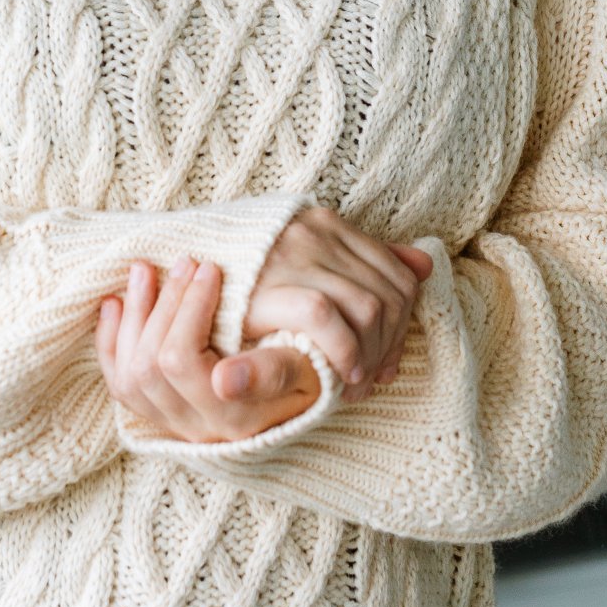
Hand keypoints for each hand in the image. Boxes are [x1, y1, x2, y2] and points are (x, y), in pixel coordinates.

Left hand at [95, 256, 320, 442]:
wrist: (302, 402)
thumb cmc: (310, 375)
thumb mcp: (306, 371)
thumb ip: (272, 371)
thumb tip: (224, 379)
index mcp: (230, 418)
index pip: (181, 360)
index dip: (189, 306)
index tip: (210, 267)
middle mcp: (195, 429)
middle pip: (150, 364)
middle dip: (164, 302)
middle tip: (186, 261)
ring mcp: (172, 424)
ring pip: (129, 373)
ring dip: (134, 314)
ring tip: (146, 269)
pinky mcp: (158, 414)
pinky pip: (118, 383)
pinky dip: (110, 340)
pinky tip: (113, 304)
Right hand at [242, 207, 434, 402]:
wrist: (183, 269)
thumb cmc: (250, 277)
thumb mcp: (310, 263)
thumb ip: (366, 261)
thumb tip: (424, 265)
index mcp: (328, 222)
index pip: (396, 273)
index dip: (403, 323)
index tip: (388, 358)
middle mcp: (315, 232)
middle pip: (388, 294)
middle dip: (391, 344)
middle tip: (374, 379)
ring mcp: (293, 254)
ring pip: (367, 306)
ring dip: (372, 354)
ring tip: (357, 384)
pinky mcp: (270, 282)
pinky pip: (326, 315)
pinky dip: (343, 349)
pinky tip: (342, 374)